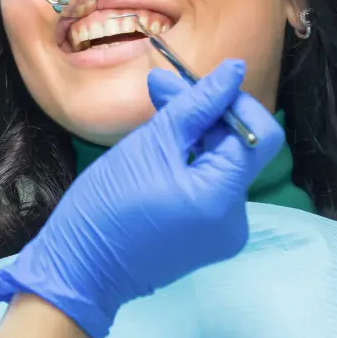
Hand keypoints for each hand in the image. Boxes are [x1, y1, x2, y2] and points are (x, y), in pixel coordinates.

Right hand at [0, 59, 284, 337]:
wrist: (80, 268)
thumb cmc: (107, 205)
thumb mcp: (150, 145)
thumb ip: (195, 105)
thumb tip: (234, 70)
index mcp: (223, 197)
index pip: (255, 133)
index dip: (230, 100)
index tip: (191, 81)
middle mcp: (236, 218)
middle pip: (239, 149)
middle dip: (205, 115)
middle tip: (160, 89)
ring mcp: (223, 233)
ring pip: (222, 166)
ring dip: (195, 137)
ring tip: (154, 119)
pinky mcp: (207, 238)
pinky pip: (209, 189)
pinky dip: (190, 165)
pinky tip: (158, 153)